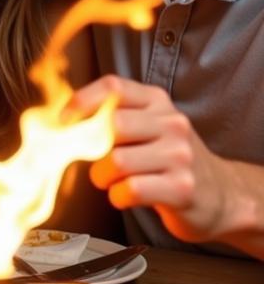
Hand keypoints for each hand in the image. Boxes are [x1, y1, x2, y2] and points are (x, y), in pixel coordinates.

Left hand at [68, 75, 230, 243]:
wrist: (222, 196)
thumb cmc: (167, 160)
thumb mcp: (147, 127)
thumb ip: (110, 117)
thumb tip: (61, 122)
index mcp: (157, 102)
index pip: (113, 87)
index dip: (81, 101)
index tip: (63, 121)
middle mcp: (172, 123)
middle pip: (112, 126)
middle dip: (91, 149)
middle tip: (94, 162)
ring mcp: (180, 156)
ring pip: (116, 161)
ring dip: (102, 177)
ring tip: (113, 181)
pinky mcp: (182, 189)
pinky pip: (130, 190)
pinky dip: (117, 196)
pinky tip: (125, 196)